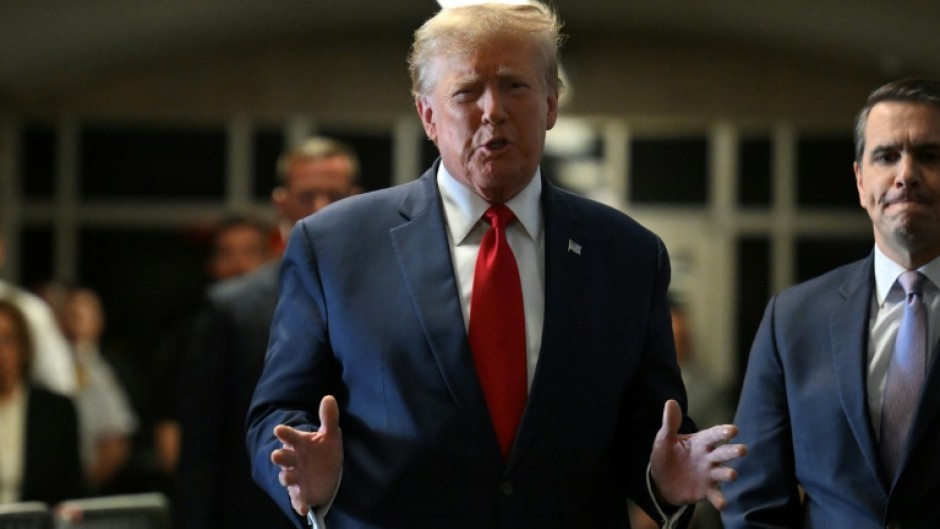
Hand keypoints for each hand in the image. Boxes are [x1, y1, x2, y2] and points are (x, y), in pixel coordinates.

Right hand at [270, 395, 343, 515]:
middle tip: (276, 455)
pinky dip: (299, 504)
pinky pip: (298, 499)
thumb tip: (329, 397)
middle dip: (279, 456)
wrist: (328, 474)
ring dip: (286, 477)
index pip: (289, 436)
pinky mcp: (301, 493)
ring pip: (287, 477)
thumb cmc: (324, 451)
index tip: (279, 429)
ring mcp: (296, 477)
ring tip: (288, 478)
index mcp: (299, 443)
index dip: (284, 433)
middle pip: (283, 457)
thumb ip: (328, 418)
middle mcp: (293, 460)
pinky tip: (303, 509)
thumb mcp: (330, 435)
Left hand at [649, 400, 745, 509]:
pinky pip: (715, 495)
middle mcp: (708, 457)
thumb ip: (670, 423)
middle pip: (723, 453)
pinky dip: (719, 500)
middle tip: (742, 450)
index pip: (713, 435)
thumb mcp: (664, 439)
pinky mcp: (706, 491)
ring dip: (728, 474)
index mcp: (700, 442)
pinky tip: (722, 504)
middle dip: (733, 451)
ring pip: (722, 473)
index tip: (733, 430)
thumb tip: (671, 402)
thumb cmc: (666, 455)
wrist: (660, 481)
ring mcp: (709, 474)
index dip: (723, 432)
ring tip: (732, 474)